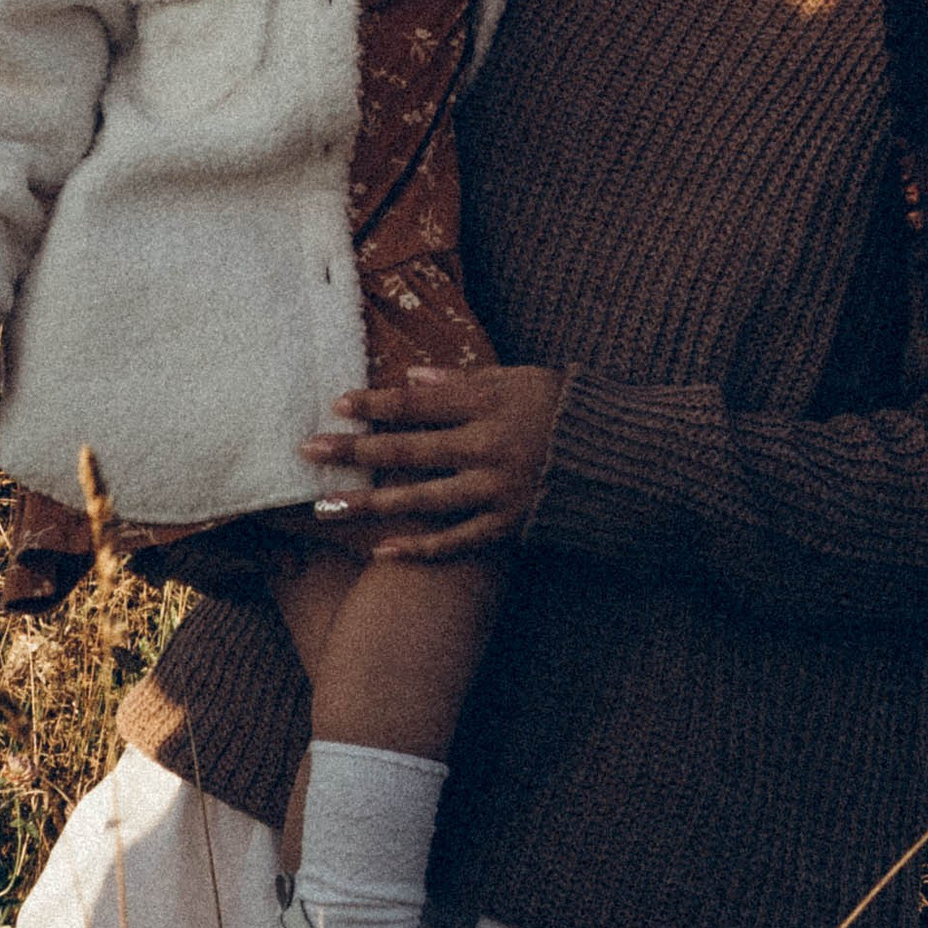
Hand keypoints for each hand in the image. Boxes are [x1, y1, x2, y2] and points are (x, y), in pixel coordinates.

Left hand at [300, 364, 566, 559]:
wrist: (619, 460)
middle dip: (354, 450)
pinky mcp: (508, 525)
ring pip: (421, 500)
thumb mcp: (519, 379)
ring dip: (369, 505)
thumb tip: (409, 375)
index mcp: (490, 403)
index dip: (376, 403)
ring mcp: (496, 490)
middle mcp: (488, 446)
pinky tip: (381, 551)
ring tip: (324, 507)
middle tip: (308, 450)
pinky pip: (456, 542)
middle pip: (408, 449)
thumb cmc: (564, 409)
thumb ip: (463, 378)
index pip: (420, 402)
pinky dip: (419, 548)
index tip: (337, 403)